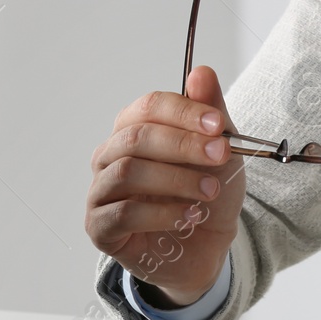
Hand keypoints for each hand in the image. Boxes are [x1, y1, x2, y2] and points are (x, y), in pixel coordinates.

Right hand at [85, 66, 246, 307]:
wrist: (206, 246)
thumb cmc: (206, 193)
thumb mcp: (220, 151)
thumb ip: (211, 113)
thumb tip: (201, 72)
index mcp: (134, 129)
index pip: (148, 106)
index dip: (183, 111)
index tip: (217, 125)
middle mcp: (110, 156)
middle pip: (136, 137)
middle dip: (183, 144)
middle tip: (220, 155)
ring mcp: (101, 191)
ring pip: (127, 172)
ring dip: (175, 179)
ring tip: (208, 191)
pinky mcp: (100, 227)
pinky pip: (122, 213)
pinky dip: (162, 213)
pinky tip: (188, 216)